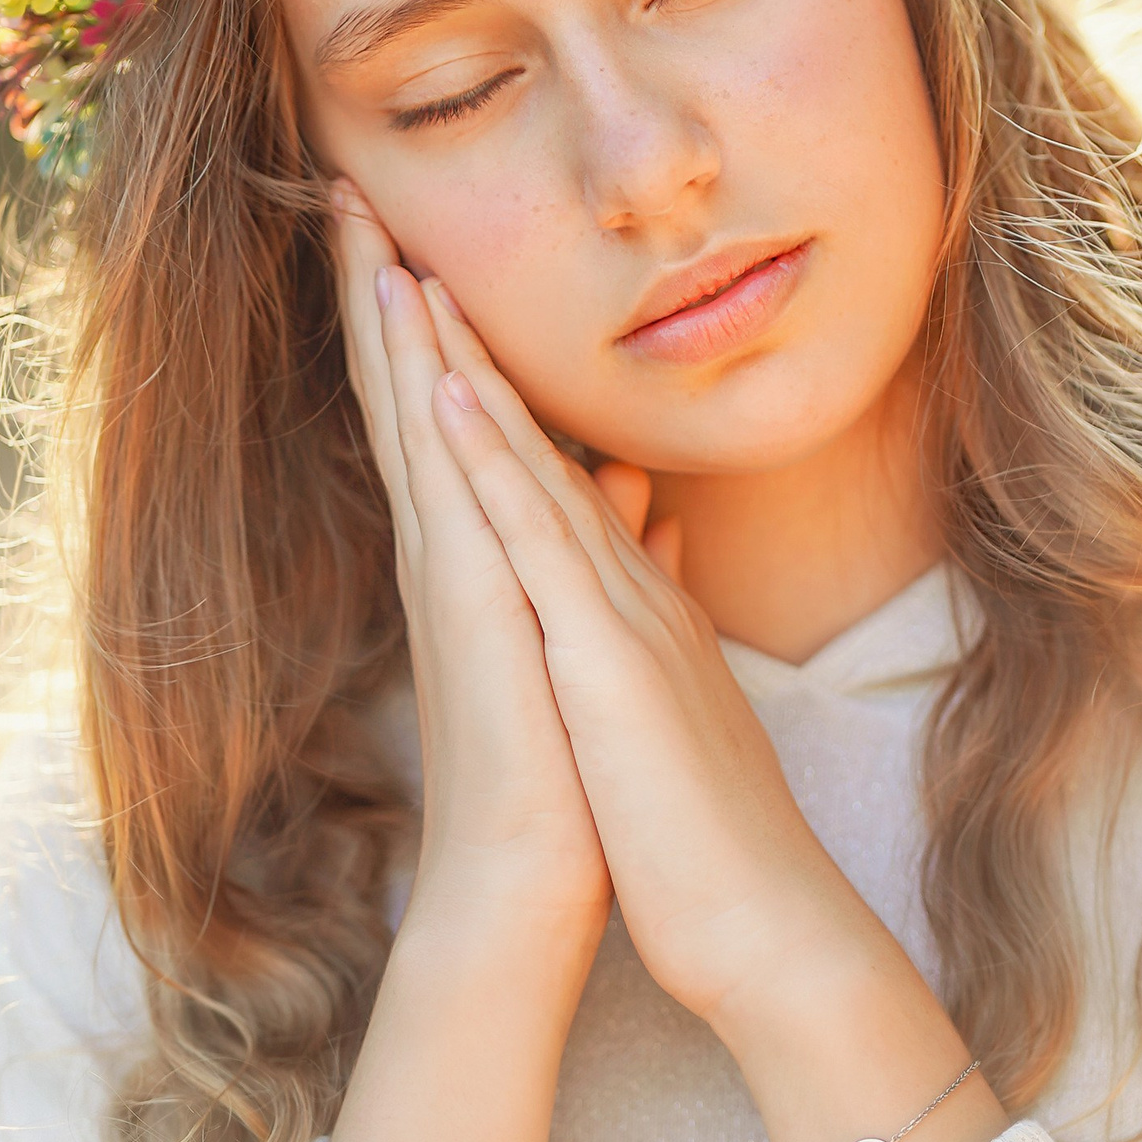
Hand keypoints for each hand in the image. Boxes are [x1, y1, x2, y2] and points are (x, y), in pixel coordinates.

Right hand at [327, 183, 609, 957]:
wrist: (534, 879)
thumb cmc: (566, 776)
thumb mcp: (594, 633)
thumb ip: (605, 551)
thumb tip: (633, 490)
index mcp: (474, 554)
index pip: (440, 413)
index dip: (420, 323)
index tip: (401, 234)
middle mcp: (445, 550)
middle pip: (403, 391)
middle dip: (378, 289)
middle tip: (345, 190)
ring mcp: (448, 571)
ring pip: (409, 416)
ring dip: (385, 320)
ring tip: (358, 225)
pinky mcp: (467, 602)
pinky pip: (441, 481)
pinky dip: (426, 408)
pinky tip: (415, 340)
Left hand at [401, 252, 1011, 1141]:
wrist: (764, 924)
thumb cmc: (704, 839)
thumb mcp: (667, 712)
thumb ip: (658, 621)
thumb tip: (653, 547)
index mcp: (621, 604)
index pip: (537, 470)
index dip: (474, 378)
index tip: (414, 291)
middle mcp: (617, 584)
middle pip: (519, 431)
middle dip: (445, 327)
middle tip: (377, 217)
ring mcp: (612, 609)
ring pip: (523, 455)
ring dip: (458, 355)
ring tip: (394, 257)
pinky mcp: (602, 653)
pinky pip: (536, 535)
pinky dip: (493, 457)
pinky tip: (447, 390)